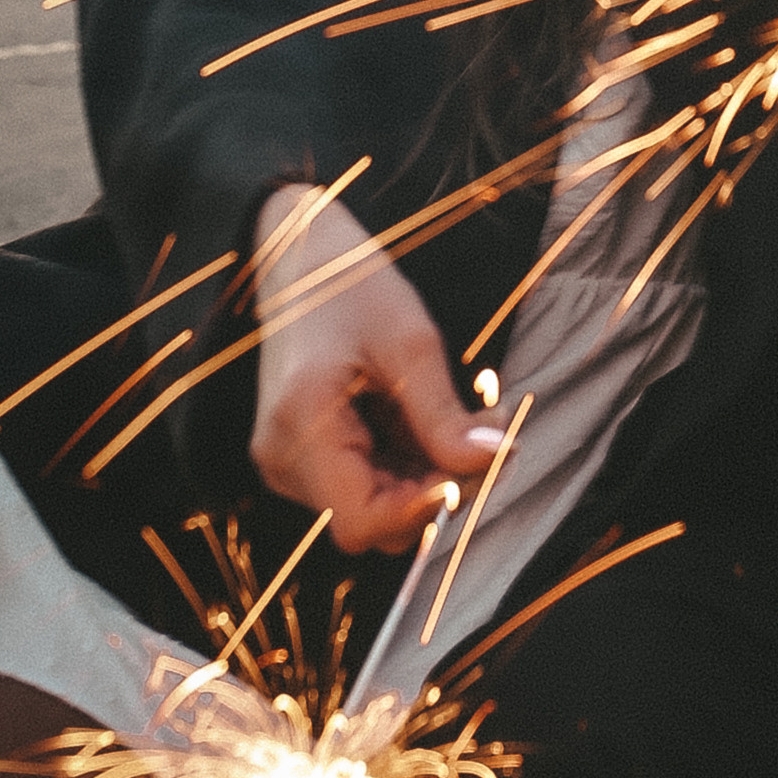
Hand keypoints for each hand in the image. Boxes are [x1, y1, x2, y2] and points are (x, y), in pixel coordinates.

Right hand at [249, 183, 504, 553]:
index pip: (362, 520)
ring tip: (465, 417)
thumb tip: (495, 460)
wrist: (299, 257)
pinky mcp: (301, 457)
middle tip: (489, 433)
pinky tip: (427, 420)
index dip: (425, 508)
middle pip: (371, 519)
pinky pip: (361, 484)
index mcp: (301, 424)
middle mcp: (283, 458)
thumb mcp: (410, 341)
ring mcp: (287, 461)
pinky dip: (405, 464)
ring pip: (372, 506)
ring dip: (426, 475)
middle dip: (437, 488)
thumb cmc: (350, 286)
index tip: (480, 467)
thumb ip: (445, 414)